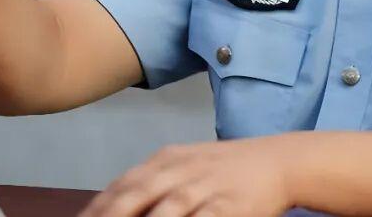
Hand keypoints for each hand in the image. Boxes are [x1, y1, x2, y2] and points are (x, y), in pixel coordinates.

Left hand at [78, 136, 296, 216]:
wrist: (276, 161)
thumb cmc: (225, 169)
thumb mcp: (185, 166)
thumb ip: (152, 184)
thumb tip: (113, 204)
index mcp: (165, 161)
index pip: (121, 186)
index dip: (96, 209)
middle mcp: (180, 171)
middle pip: (135, 196)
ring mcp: (204, 187)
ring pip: (165, 211)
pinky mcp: (227, 206)